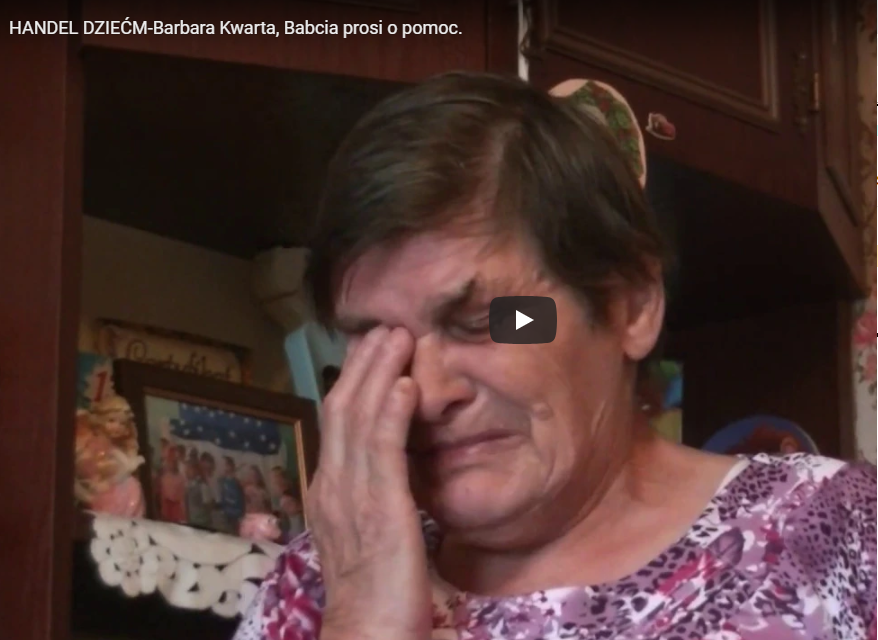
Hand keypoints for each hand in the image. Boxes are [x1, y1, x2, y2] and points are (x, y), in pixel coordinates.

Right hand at [306, 326, 430, 639]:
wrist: (367, 632)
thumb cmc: (375, 588)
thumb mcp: (365, 530)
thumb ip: (371, 493)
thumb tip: (388, 463)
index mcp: (329, 488)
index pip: (336, 422)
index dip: (352, 381)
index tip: (370, 350)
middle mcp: (332, 483)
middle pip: (342, 408)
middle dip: (363, 364)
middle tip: (383, 327)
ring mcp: (350, 494)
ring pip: (358, 418)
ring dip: (378, 373)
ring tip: (397, 337)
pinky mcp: (379, 507)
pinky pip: (382, 449)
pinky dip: (391, 412)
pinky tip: (405, 384)